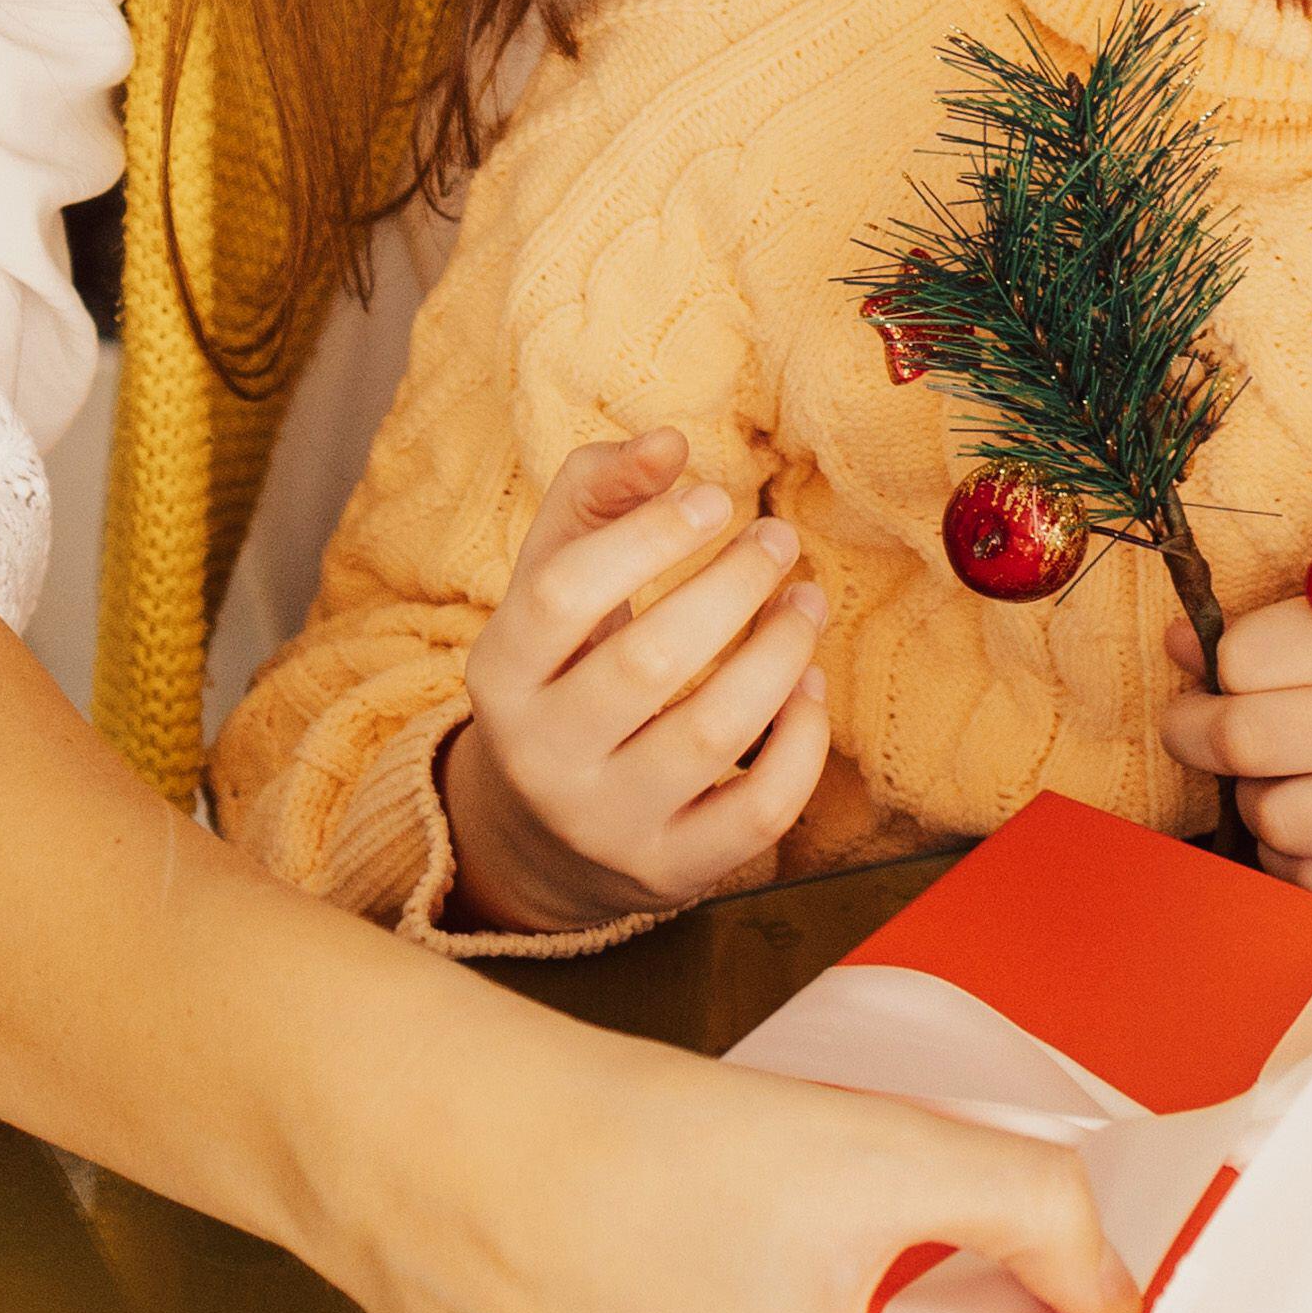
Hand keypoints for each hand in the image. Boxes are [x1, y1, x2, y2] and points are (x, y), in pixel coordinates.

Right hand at [443, 429, 829, 930]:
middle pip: (647, 662)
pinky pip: (757, 810)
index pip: (562, 593)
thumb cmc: (564, 669)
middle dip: (733, 586)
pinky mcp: (671, 871)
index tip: (716, 497)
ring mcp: (607, 823)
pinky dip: (803, 742)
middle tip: (779, 540)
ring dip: (780, 652)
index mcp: (500, 674)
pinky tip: (811, 688)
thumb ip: (599, 491)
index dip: (648, 535)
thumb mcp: (554, 577)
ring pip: (713, 735)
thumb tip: (670, 440)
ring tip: (806, 601)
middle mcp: (542, 757)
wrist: (544, 834)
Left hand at [1156, 581, 1311, 906]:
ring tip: (1278, 773)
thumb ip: (1291, 631)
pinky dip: (1292, 855)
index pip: (1250, 657)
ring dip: (1253, 798)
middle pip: (1247, 739)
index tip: (1216, 666)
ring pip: (1274, 818)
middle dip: (1198, 732)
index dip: (1215, 662)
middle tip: (1199, 725)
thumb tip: (1183, 648)